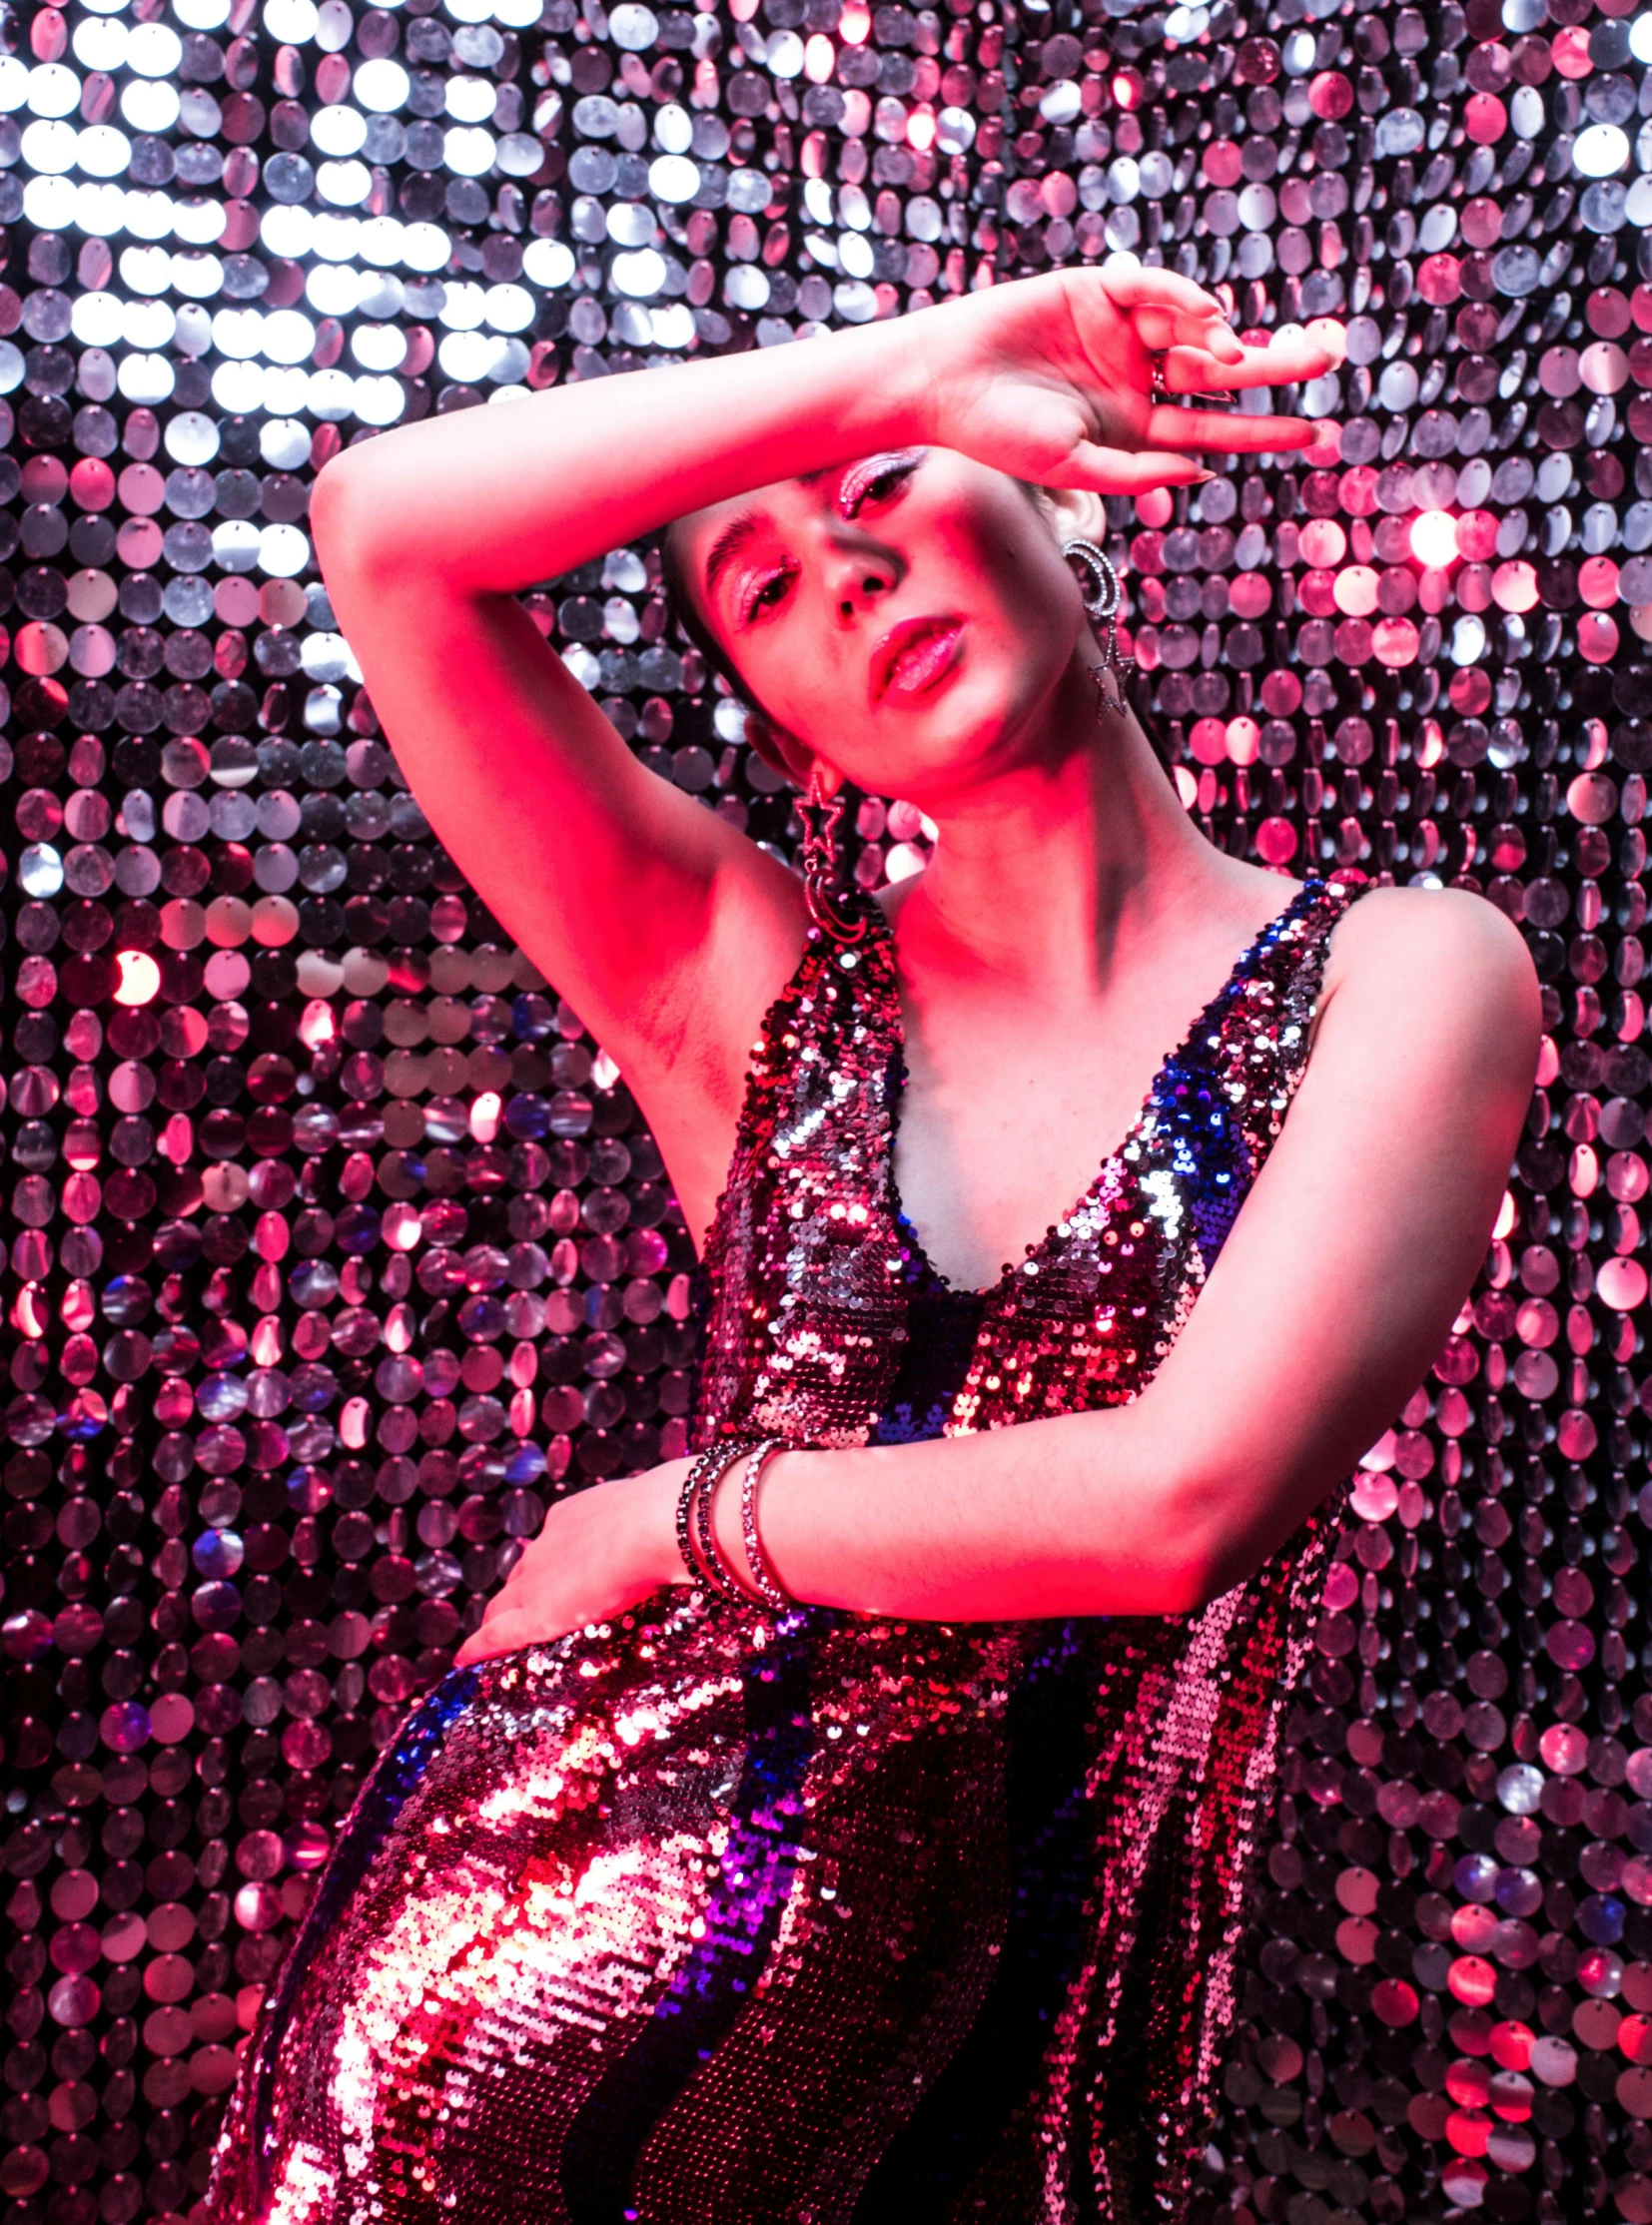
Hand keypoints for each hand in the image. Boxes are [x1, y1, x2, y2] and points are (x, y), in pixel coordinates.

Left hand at [453, 1458, 689, 1665]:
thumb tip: (691, 1526)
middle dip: (516, 1596)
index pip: (550, 1549)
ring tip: (492, 1640)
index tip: (554, 1581)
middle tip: (515, 1618)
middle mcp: (546, 1544)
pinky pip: (498, 1634)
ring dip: (499, 1620)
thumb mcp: (658, 1514)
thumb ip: (659, 1527)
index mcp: (573, 1517)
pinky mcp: (537, 1614)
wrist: (657, 1524)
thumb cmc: (670, 1516)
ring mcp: (538, 1579)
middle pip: (520, 1576)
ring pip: (504, 1603)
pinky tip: (465, 1660)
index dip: (547, 1569)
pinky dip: (480, 1647)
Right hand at [916, 253, 1345, 493]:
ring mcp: (1119, 333)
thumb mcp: (1074, 468)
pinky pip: (1154, 289)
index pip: (1213, 430)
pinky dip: (1184, 299)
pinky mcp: (1098, 289)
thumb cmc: (998, 435)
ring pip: (1195, 329)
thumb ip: (1138, 474)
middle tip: (1329, 358)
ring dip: (1227, 338)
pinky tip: (1208, 317)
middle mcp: (1135, 380)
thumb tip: (1205, 474)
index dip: (1264, 430)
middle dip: (1275, 365)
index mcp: (1134, 429)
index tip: (1316, 431)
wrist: (941, 381)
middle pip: (1220, 373)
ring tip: (1240, 354)